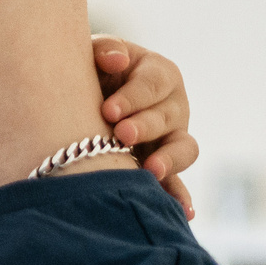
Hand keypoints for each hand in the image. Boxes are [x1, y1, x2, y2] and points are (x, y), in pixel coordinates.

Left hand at [92, 35, 197, 216]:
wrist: (82, 96)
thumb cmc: (90, 70)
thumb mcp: (96, 53)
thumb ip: (106, 50)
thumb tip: (114, 59)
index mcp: (158, 74)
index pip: (153, 83)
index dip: (133, 97)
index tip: (108, 111)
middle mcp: (172, 105)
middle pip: (169, 117)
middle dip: (146, 126)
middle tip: (121, 136)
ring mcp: (172, 137)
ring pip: (183, 149)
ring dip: (169, 161)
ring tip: (150, 171)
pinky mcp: (162, 165)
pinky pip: (177, 182)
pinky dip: (180, 197)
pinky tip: (183, 214)